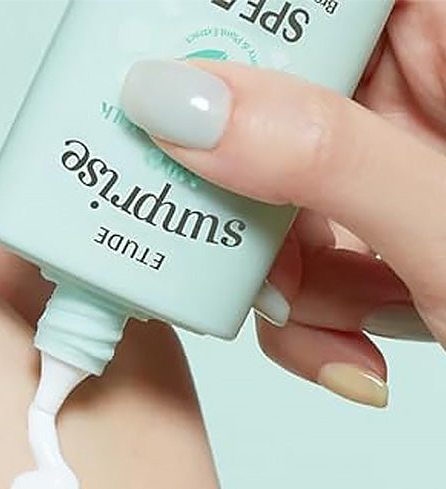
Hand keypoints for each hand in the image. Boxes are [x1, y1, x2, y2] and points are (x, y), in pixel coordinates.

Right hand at [121, 0, 445, 407]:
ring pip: (275, 196)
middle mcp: (419, 97)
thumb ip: (319, 158)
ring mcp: (394, 168)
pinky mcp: (376, 231)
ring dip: (280, 281)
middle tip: (231, 237)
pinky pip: (299, 256)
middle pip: (272, 106)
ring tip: (325, 324)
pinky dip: (306, 318)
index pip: (313, 9)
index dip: (233, 37)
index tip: (172, 90)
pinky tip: (347, 351)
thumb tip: (184, 103)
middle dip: (245, 195)